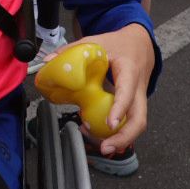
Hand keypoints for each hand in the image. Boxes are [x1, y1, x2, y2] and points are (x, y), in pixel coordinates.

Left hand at [76, 24, 153, 156]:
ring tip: (102, 146)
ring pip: (138, 124)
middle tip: (105, 147)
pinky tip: (103, 136)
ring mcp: (139, 98)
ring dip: (122, 139)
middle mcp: (139, 88)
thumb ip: (72, 50)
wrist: (140, 43)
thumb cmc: (119, 44)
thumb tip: (49, 61)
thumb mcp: (96, 42)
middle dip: (124, 137)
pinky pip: (131, 122)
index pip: (127, 92)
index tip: (110, 123)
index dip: (119, 109)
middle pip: (140, 118)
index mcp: (129, 70)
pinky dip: (119, 133)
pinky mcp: (135, 105)